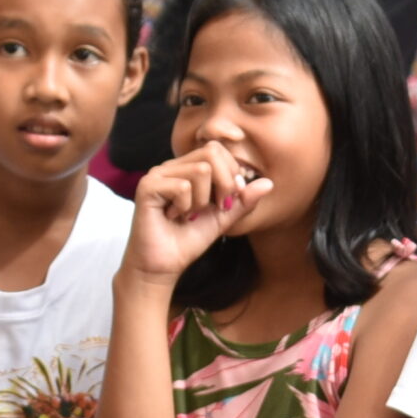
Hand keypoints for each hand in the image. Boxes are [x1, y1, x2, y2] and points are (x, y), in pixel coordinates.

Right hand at [123, 143, 273, 287]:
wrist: (163, 267)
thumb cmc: (188, 240)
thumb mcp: (223, 219)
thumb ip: (243, 200)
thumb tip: (269, 183)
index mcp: (187, 168)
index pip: (218, 150)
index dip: (231, 175)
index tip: (224, 202)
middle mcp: (171, 166)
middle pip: (211, 152)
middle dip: (223, 184)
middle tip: (213, 208)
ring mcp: (157, 174)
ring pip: (200, 170)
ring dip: (202, 201)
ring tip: (188, 215)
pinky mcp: (146, 187)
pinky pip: (182, 187)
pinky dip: (186, 207)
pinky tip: (174, 217)